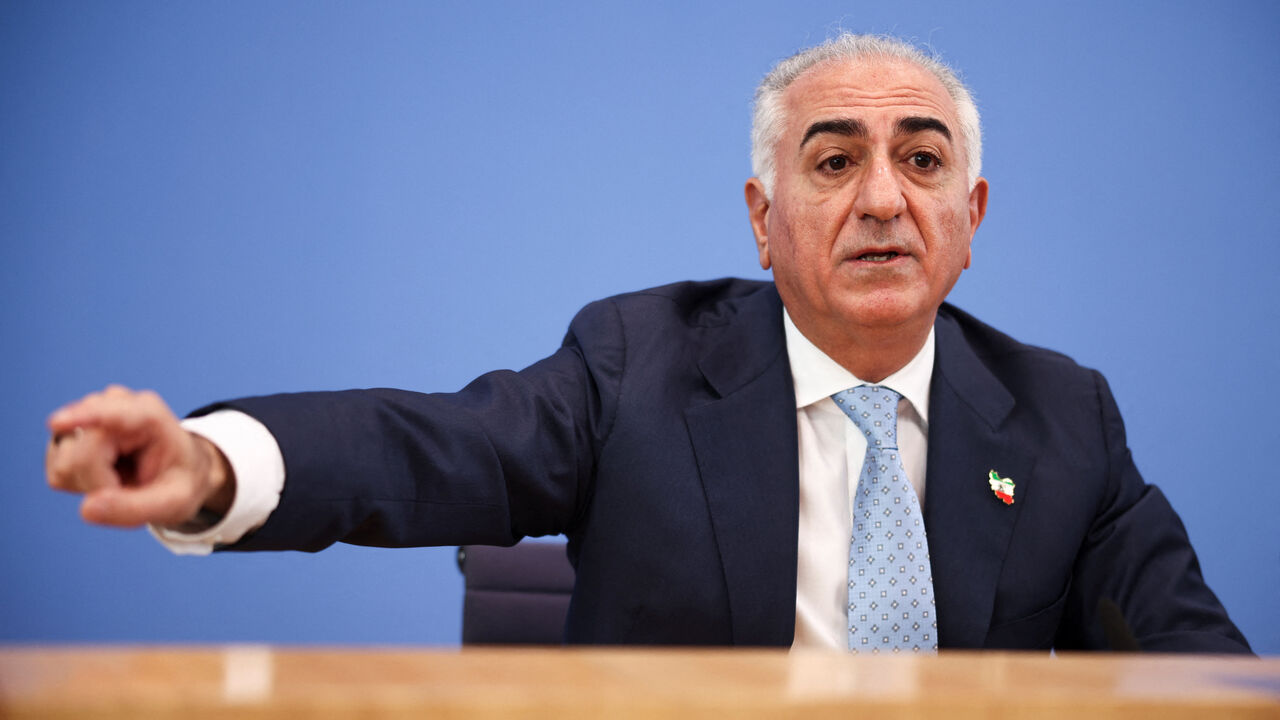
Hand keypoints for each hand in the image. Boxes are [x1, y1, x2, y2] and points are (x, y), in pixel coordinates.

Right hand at [45, 385, 234, 527]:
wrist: (178, 469)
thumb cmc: (181, 480)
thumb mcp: (175, 503)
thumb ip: (135, 509)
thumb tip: (87, 509)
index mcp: (148, 415)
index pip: (111, 413)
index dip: (83, 416)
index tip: (58, 423)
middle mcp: (112, 406)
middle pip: (79, 457)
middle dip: (100, 485)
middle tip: (132, 488)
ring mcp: (86, 417)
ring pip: (63, 467)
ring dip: (90, 485)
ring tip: (122, 478)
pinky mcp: (68, 436)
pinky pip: (56, 474)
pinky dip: (80, 485)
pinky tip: (105, 476)